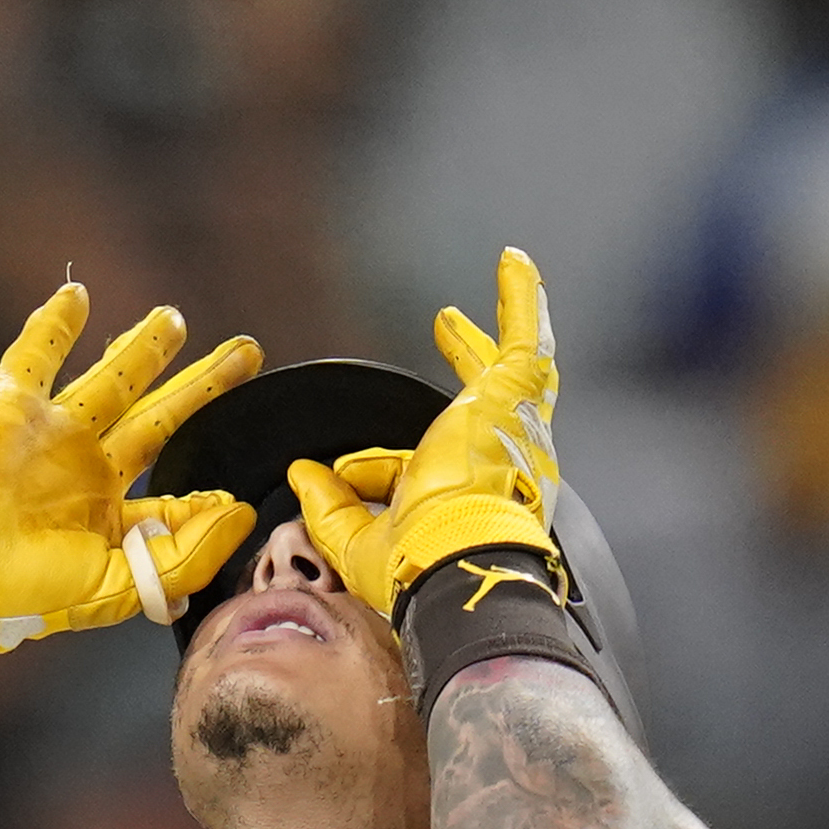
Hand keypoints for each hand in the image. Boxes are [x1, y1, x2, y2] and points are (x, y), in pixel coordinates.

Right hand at [0, 287, 258, 689]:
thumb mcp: (119, 589)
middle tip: (246, 353)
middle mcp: (84, 474)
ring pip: (110, 379)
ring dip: (143, 347)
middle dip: (204, 386)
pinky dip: (53, 325)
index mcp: (105, 523)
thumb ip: (187, 555)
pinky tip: (76, 295)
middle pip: (158, 420)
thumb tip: (239, 512)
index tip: (236, 494)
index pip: (170, 500)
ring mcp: (49, 439)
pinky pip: (34, 358)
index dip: (205, 498)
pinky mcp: (11, 411)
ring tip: (174, 318)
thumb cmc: (25, 593)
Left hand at [288, 246, 564, 618]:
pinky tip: (512, 262)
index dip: (374, 471)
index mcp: (458, 500)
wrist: (456, 559)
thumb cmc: (418, 566)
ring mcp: (509, 425)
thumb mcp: (355, 543)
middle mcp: (493, 461)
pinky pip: (525, 336)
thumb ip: (329, 509)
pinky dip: (521, 298)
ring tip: (511, 281)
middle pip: (480, 400)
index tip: (339, 475)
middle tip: (450, 330)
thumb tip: (303, 477)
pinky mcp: (511, 396)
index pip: (412, 469)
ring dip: (512, 320)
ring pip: (518, 363)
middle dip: (468, 361)